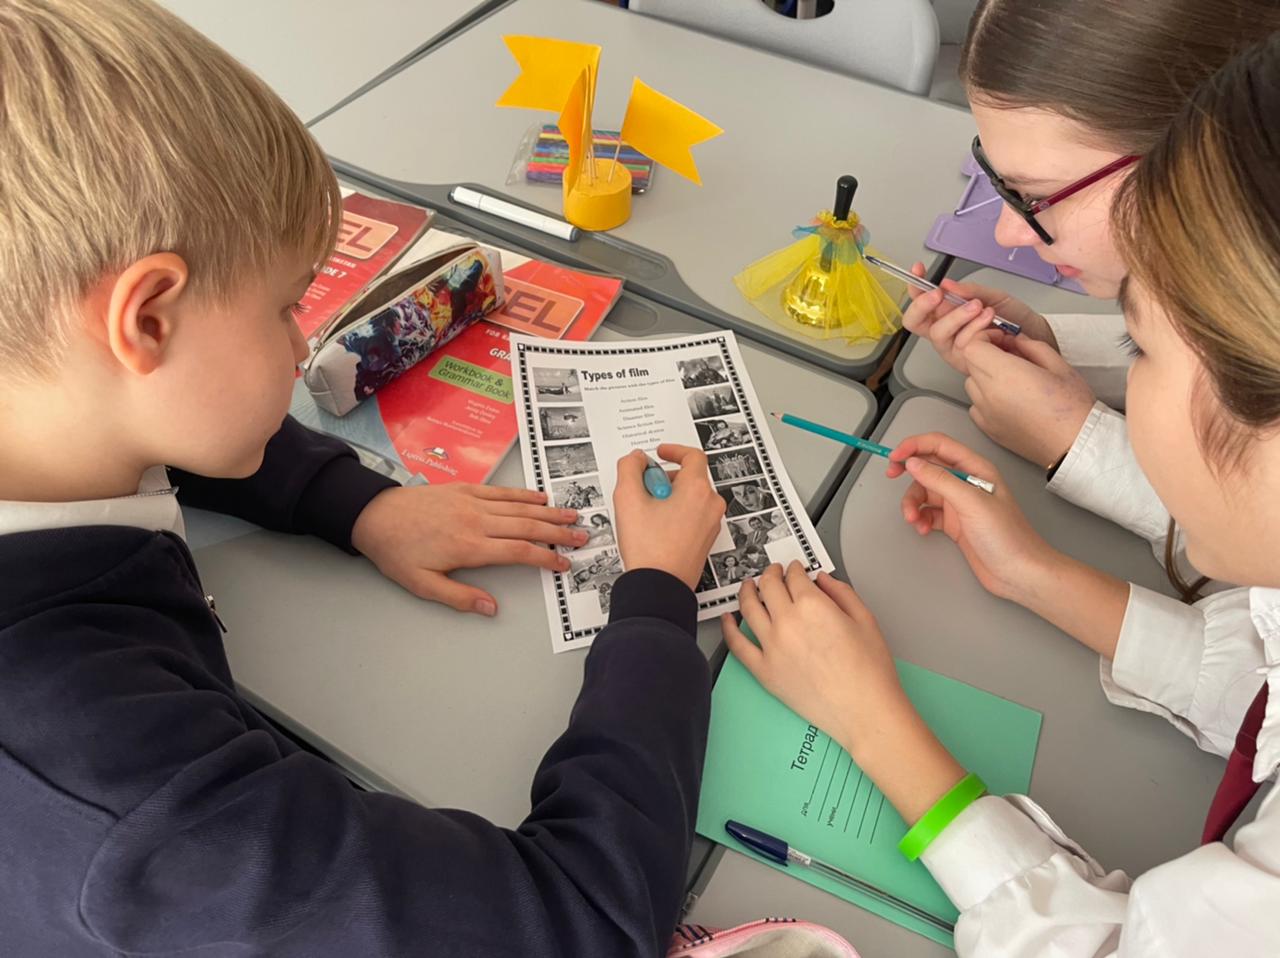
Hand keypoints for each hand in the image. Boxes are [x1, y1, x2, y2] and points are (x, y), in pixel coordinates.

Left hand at [351, 484, 582, 615]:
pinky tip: (540, 498)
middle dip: (558, 533)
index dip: (546, 558)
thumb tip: (491, 607)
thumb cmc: (397, 552)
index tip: (564, 564)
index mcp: (469, 547)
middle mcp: (476, 521)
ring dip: (549, 512)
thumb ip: (460, 597)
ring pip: (519, 507)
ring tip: (573, 515)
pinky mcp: (465, 489)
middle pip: (527, 526)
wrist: (374, 515)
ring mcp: (472, 502)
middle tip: (583, 536)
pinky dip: (524, 495)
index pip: (519, 552)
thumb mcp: (422, 584)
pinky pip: (501, 492)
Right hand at [613, 444, 725, 590]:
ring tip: (647, 513)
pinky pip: (693, 515)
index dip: (674, 450)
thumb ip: (629, 469)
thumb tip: (636, 459)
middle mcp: (710, 505)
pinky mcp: (705, 540)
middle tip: (644, 490)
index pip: (693, 456)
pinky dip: (676, 512)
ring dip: (670, 496)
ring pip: (691, 498)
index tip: (660, 453)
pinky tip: (655, 528)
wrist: (659, 587)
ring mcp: (710, 524)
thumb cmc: (649, 548)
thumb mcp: (627, 499)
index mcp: (697, 490)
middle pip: (690, 478)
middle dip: (665, 478)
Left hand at [722, 563, 964, 821]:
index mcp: (813, 606)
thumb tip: (820, 578)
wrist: (864, 712)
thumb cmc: (871, 669)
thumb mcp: (865, 619)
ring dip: (747, 591)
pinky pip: (737, 645)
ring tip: (749, 586)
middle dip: (771, 574)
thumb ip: (841, 592)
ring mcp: (771, 647)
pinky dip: (728, 627)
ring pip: (749, 609)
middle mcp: (786, 622)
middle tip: (773, 572)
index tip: (795, 568)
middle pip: (769, 587)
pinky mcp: (763, 672)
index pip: (794, 577)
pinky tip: (727, 617)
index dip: (794, 568)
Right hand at [887, 433, 1057, 602]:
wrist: (1019, 572)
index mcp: (975, 469)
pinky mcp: (955, 523)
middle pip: (927, 467)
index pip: (939, 445)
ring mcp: (960, 503)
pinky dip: (921, 519)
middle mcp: (967, 482)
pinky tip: (924, 528)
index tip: (895, 456)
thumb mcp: (971, 502)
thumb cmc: (1008, 537)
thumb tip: (914, 463)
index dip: (914, 446)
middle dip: (908, 474)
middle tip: (891, 476)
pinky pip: (928, 513)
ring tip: (914, 518)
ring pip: (924, 492)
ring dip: (913, 503)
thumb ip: (940, 479)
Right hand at [901, 263, 1056, 374]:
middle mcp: (945, 332)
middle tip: (939, 294)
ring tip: (979, 306)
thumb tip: (947, 285)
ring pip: (937, 332)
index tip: (919, 271)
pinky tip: (991, 322)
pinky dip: (975, 328)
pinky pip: (959, 344)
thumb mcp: (992, 296)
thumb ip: (969, 291)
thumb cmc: (1015, 319)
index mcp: (946, 314)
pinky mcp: (965, 361)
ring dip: (957, 316)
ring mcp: (952, 348)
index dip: (914, 287)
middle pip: (914, 322)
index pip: (920, 302)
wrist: (1036, 336)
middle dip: (923, 305)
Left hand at [963, 337, 1095, 467]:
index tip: (1002, 340)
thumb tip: (1015, 340)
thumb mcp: (1059, 366)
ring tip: (1012, 380)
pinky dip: (985, 399)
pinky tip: (1009, 400)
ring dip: (985, 377)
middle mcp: (990, 394)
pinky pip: (976, 405)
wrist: (1075, 445)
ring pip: (971, 384)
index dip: (985, 338)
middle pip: (970, 364)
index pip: (972, 347)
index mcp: (1007, 374)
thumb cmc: (1073, 409)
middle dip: (986, 355)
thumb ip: (1031, 347)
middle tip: (1010, 357)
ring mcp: (986, 414)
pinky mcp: (988, 429)